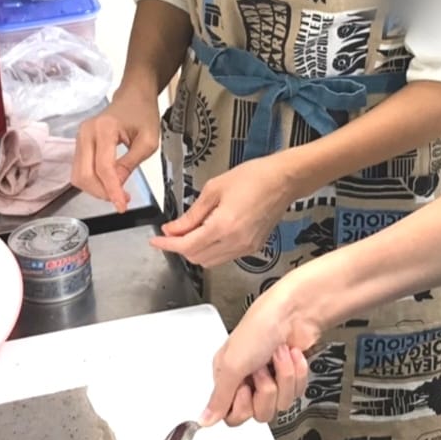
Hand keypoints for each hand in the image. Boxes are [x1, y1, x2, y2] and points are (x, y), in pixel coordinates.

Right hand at [73, 88, 159, 212]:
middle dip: (102, 192)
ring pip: (79, 175)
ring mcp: (80, 138)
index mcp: (104, 129)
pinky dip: (93, 182)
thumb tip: (116, 185)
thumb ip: (131, 163)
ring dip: (96, 189)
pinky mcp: (80, 144)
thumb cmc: (143, 114)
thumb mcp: (148, 140)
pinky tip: (109, 184)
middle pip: (85, 175)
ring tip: (117, 193)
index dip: (112, 190)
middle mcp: (86, 133)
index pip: (103, 168)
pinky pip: (80, 169)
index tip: (121, 206)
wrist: (133, 96)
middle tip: (121, 201)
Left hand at [150, 155, 298, 268]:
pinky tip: (210, 234)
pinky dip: (212, 250)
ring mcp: (246, 247)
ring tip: (191, 231)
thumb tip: (174, 228)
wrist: (283, 179)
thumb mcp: (214, 189)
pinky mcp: (253, 247)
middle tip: (173, 232)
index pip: (186, 246)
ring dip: (196, 250)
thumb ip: (192, 214)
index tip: (157, 241)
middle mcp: (236, 241)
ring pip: (210, 262)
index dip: (167, 245)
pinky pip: (225, 257)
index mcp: (224, 226)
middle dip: (180, 247)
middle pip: (197, 258)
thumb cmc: (255, 177)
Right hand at [200, 275, 320, 426]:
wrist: (296, 312)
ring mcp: (272, 378)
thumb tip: (203, 420)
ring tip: (278, 355)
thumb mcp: (232, 363)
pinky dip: (297, 372)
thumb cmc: (261, 326)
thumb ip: (219, 397)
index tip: (245, 388)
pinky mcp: (292, 375)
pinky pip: (297, 392)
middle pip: (259, 413)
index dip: (243, 406)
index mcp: (227, 376)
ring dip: (283, 376)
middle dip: (266, 389)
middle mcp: (248, 379)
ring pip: (281, 403)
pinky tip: (291, 355)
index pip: (232, 415)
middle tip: (263, 369)